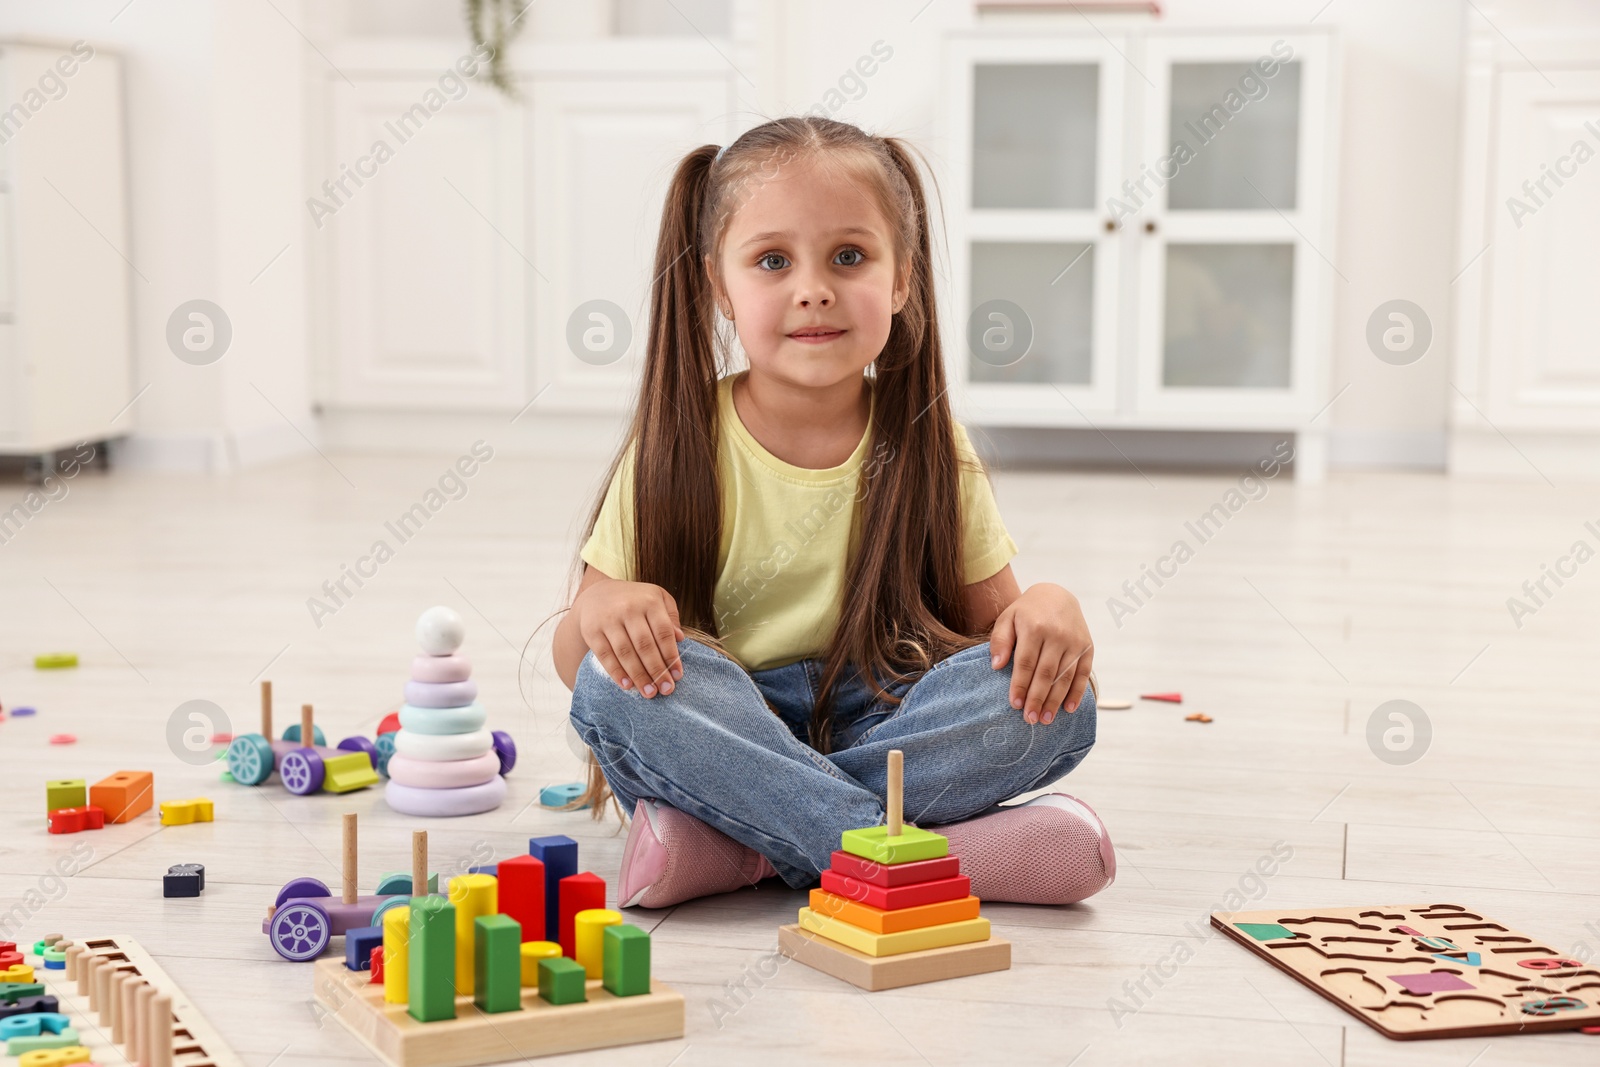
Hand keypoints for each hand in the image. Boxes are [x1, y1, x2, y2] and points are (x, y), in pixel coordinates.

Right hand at [576, 579, 684, 697]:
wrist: (596, 593)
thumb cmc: (635, 600)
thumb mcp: (657, 598)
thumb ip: (671, 617)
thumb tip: (680, 639)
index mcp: (649, 601)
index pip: (663, 632)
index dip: (671, 656)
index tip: (678, 676)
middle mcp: (628, 608)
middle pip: (645, 645)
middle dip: (657, 671)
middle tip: (666, 690)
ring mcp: (608, 620)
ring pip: (625, 653)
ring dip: (639, 676)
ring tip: (649, 693)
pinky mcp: (591, 631)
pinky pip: (605, 655)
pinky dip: (616, 673)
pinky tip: (627, 686)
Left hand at [988, 583, 1092, 724]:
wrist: (1057, 595)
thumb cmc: (1026, 612)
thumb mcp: (1007, 618)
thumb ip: (1000, 641)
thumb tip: (997, 666)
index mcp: (1035, 627)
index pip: (1026, 662)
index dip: (1020, 685)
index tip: (1015, 704)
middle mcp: (1058, 635)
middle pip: (1046, 673)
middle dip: (1037, 698)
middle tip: (1030, 719)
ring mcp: (1075, 642)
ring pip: (1065, 677)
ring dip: (1055, 701)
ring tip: (1045, 719)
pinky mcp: (1088, 647)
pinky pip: (1083, 674)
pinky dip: (1077, 693)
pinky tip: (1068, 709)